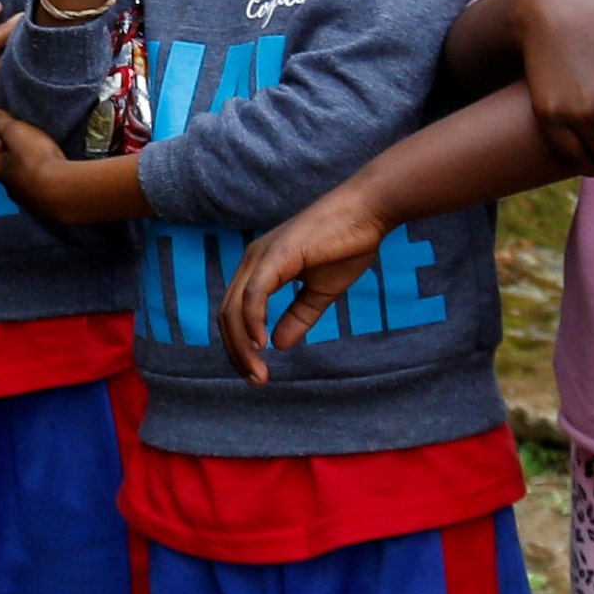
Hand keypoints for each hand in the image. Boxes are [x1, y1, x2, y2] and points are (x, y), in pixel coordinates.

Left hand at [0, 107, 121, 223]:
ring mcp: (29, 200)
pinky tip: (58, 180)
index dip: (4, 140)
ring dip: (33, 174)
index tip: (13, 133)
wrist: (62, 193)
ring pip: (26, 184)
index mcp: (1, 168)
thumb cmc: (37, 160)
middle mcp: (11, 187)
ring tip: (46, 162)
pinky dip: (48, 186)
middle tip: (30, 147)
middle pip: (10, 170)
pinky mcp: (47, 209)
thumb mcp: (16, 132)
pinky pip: (44, 195)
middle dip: (17, 159)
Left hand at [225, 185, 391, 379]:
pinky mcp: (275, 256)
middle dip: (237, 353)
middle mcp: (252, 261)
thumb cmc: (346, 245)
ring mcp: (260, 256)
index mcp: (260, 268)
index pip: (235, 313)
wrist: (366, 213)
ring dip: (242, 346)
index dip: (240, 347)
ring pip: (235, 309)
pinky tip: (262, 344)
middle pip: (227, 315)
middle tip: (256, 381)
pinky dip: (253, 321)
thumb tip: (279, 346)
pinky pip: (254, 295)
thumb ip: (299, 317)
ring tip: (258, 372)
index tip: (256, 374)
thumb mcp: (321, 292)